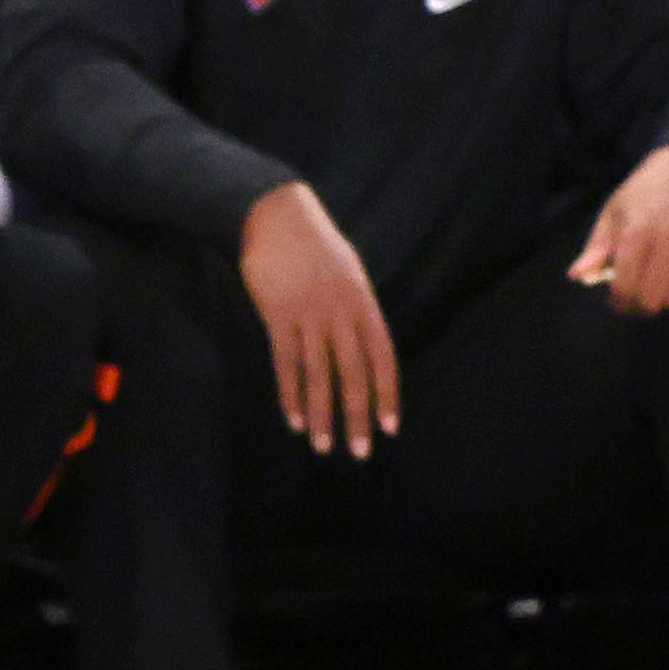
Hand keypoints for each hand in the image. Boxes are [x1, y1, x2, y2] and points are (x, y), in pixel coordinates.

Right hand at [238, 182, 396, 455]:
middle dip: (358, 415)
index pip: (383, 358)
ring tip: (323, 446)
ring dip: (321, 414)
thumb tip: (364, 350)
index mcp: (364, 304)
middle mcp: (341, 313)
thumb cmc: (317, 248)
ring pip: (319, 375)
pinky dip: (290, 393)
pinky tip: (294, 419)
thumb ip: (356, 313)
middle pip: (354, 373)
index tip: (391, 426)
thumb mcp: (350, 275)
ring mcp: (308, 316)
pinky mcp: (277, 316)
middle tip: (361, 452)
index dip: (388, 393)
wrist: (277, 217)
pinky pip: (286, 363)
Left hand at [573, 145, 668, 314]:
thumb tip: (577, 276)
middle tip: (641, 299)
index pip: (625, 285)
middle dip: (643, 304)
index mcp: (637, 230)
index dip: (619, 301)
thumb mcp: (616, 211)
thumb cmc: (648, 191)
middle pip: (653, 297)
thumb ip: (597, 246)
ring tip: (665, 289)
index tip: (619, 304)